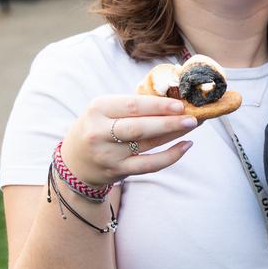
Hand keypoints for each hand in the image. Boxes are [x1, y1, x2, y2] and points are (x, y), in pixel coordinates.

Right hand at [59, 95, 197, 186]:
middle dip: (169, 122)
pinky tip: (185, 146)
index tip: (180, 104)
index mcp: (98, 109)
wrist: (75, 161)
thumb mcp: (106, 110)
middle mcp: (99, 132)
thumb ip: (134, 105)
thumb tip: (173, 98)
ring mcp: (108, 154)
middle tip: (192, 117)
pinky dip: (170, 156)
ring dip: (173, 134)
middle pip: (139, 127)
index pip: (132, 106)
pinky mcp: (117, 171)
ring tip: (191, 125)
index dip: (158, 105)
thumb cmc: (99, 127)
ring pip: (147, 144)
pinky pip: (149, 165)